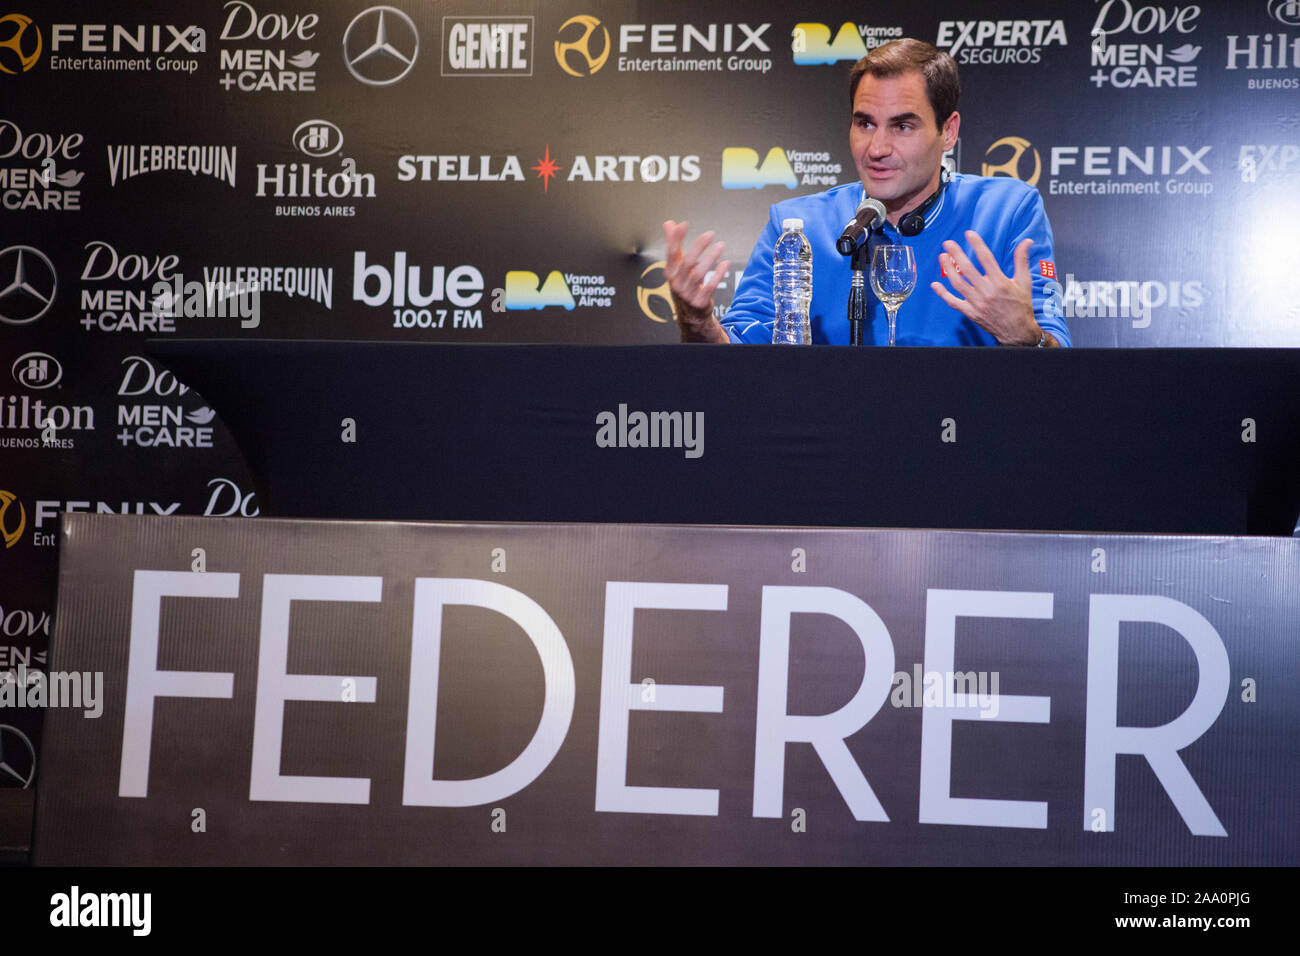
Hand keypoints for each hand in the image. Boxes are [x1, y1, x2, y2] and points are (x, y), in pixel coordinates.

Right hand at [663, 220, 729, 328]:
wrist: (690, 315)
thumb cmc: (684, 286)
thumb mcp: (677, 267)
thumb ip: (673, 244)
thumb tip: (669, 224)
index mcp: (670, 273)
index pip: (671, 253)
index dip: (676, 239)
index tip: (684, 224)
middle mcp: (677, 283)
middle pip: (687, 262)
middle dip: (698, 247)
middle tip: (710, 234)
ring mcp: (687, 294)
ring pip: (698, 274)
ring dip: (710, 258)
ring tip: (721, 246)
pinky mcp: (699, 302)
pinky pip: (710, 287)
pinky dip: (718, 274)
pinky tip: (725, 264)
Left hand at [930, 231, 1041, 345]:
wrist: (1017, 331)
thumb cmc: (1021, 305)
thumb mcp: (1024, 282)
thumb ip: (1022, 260)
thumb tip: (1027, 241)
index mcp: (1000, 282)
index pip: (986, 258)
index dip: (976, 244)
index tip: (969, 234)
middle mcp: (987, 291)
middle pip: (967, 269)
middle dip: (956, 254)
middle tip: (948, 243)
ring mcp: (977, 303)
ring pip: (958, 284)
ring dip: (948, 269)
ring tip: (942, 257)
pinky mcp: (970, 312)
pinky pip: (953, 302)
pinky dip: (943, 294)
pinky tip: (934, 285)